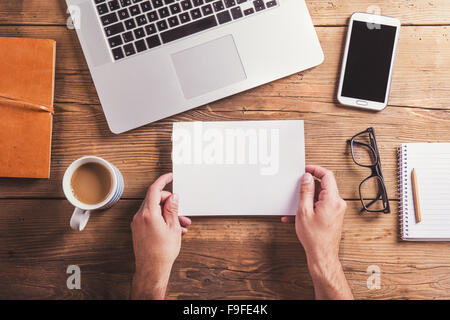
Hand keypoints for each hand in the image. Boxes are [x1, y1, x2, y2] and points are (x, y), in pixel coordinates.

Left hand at [130, 173, 191, 299]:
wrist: (152, 269)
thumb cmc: (162, 251)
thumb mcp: (173, 227)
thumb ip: (172, 209)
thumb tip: (173, 197)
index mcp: (148, 213)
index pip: (154, 190)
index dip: (163, 181)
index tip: (169, 177)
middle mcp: (140, 216)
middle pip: (154, 199)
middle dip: (169, 202)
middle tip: (180, 210)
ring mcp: (137, 223)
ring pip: (154, 209)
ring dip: (167, 213)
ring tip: (181, 223)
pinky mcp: (138, 229)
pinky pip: (150, 218)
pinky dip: (161, 219)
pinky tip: (173, 228)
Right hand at [282, 165, 352, 298]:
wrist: (322, 255)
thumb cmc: (315, 238)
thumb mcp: (304, 211)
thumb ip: (305, 192)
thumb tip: (306, 178)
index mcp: (332, 200)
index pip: (327, 175)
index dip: (315, 169)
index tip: (306, 169)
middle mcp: (338, 203)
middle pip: (325, 184)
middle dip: (309, 185)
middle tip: (298, 187)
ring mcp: (337, 209)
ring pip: (322, 195)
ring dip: (308, 198)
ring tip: (296, 206)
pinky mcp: (334, 215)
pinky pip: (322, 204)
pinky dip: (311, 206)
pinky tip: (299, 214)